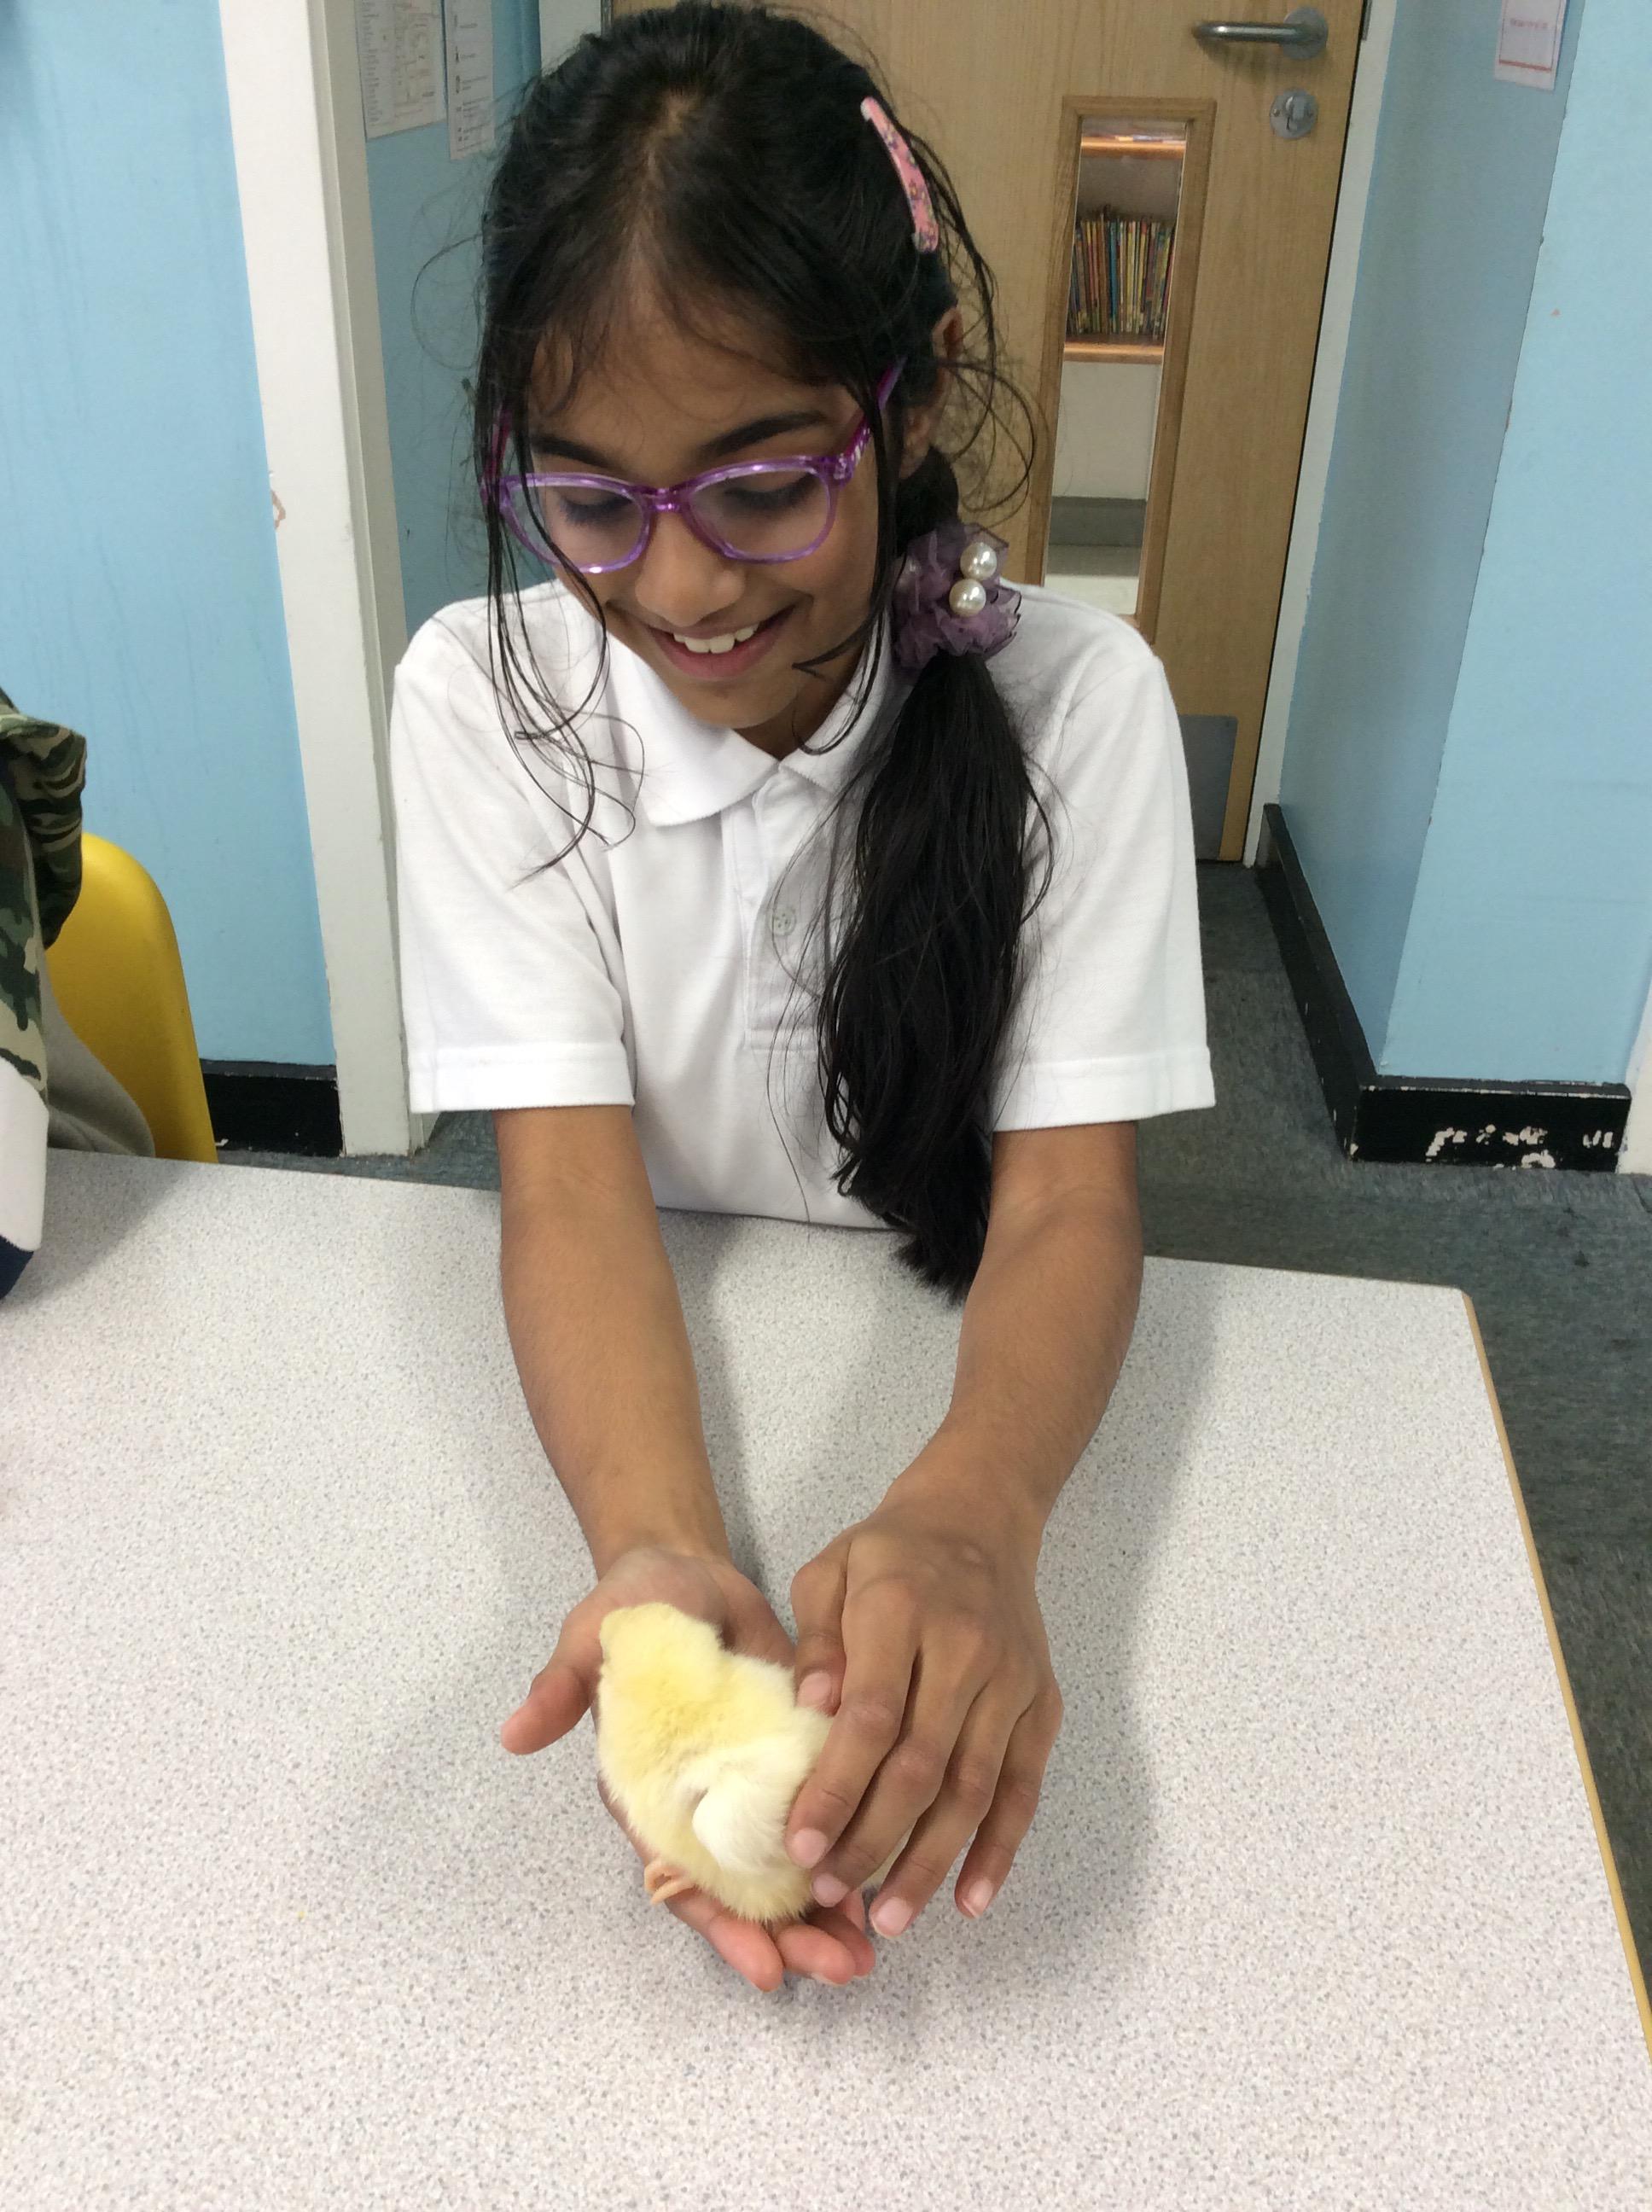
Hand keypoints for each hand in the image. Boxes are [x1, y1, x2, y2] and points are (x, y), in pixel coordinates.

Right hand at [501, 1544, 876, 1991]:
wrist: (685, 1570)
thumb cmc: (633, 1608)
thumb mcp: (591, 1639)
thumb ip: (562, 1686)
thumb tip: (515, 1732)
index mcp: (650, 1795)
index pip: (683, 1880)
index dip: (722, 1927)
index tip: (766, 1972)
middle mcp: (701, 1806)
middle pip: (745, 1891)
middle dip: (791, 1937)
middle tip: (844, 1968)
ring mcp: (749, 1786)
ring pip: (789, 1866)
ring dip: (827, 1911)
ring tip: (870, 1949)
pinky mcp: (791, 1754)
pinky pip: (822, 1814)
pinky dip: (850, 1847)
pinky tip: (890, 1875)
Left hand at [784, 1477, 1063, 1937]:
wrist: (980, 1518)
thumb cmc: (888, 1552)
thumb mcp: (829, 1571)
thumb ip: (815, 1642)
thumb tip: (807, 1715)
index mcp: (902, 1611)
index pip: (871, 1716)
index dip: (836, 1787)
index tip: (801, 1845)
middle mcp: (965, 1650)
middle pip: (922, 1765)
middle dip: (875, 1839)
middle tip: (832, 1892)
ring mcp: (1012, 1682)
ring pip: (974, 1789)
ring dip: (932, 1862)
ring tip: (891, 1917)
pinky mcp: (1042, 1704)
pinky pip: (1024, 1788)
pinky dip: (1000, 1848)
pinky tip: (970, 1899)